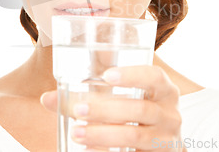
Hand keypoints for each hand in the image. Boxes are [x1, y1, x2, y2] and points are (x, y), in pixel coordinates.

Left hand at [40, 65, 186, 150]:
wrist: (160, 147)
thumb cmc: (138, 116)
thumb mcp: (124, 101)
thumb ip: (90, 98)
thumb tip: (48, 98)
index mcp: (164, 91)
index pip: (154, 76)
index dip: (133, 75)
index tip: (107, 75)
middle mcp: (171, 114)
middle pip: (141, 109)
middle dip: (107, 109)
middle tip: (79, 110)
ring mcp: (168, 139)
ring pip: (136, 135)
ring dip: (103, 134)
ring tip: (77, 133)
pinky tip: (90, 151)